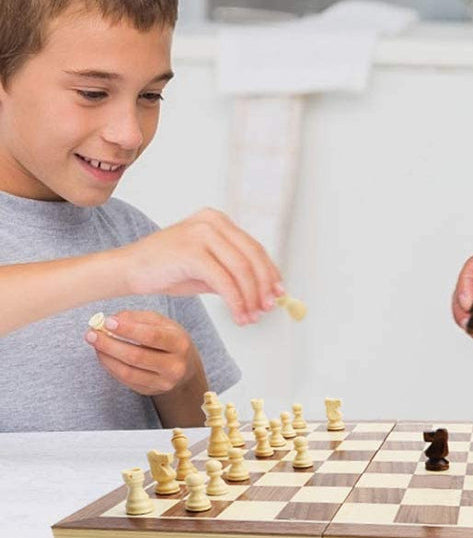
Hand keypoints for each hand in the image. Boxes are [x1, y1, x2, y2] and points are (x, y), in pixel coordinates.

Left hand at [84, 310, 202, 396]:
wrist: (185, 367)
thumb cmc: (169, 339)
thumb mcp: (162, 324)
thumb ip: (139, 318)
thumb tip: (113, 320)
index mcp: (180, 343)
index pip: (152, 336)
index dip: (128, 329)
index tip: (108, 322)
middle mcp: (175, 365)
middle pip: (137, 356)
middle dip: (110, 344)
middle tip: (92, 333)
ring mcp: (163, 382)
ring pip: (128, 371)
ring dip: (106, 356)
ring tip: (95, 343)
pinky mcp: (150, 391)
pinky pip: (125, 380)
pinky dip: (110, 366)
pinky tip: (103, 355)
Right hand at [116, 208, 282, 324]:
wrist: (127, 270)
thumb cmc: (167, 270)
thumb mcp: (207, 269)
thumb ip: (234, 274)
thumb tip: (267, 292)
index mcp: (218, 220)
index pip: (253, 247)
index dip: (269, 272)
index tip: (279, 293)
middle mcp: (212, 221)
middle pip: (252, 256)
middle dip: (263, 286)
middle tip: (268, 309)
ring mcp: (202, 233)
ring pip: (240, 269)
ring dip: (250, 297)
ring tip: (252, 317)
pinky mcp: (192, 251)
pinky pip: (223, 280)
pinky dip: (235, 301)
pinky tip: (238, 315)